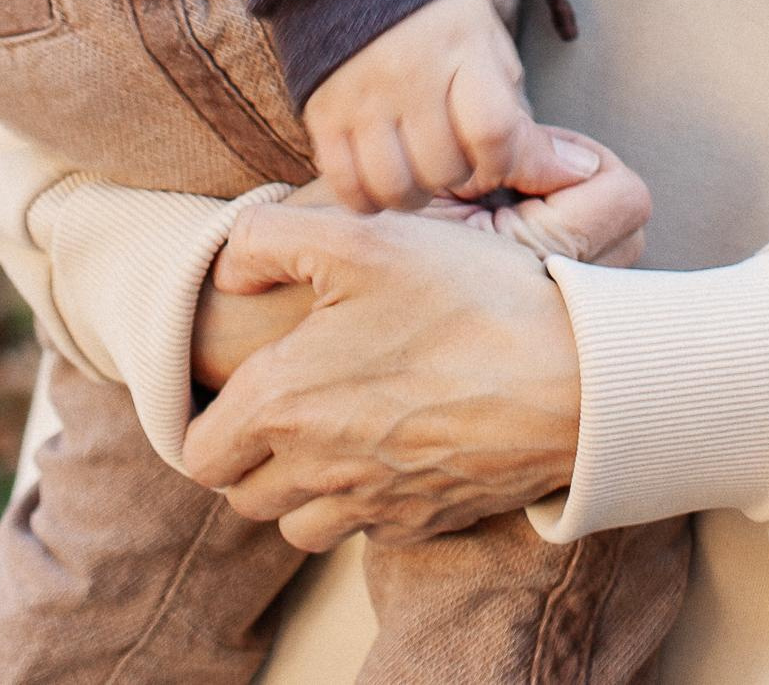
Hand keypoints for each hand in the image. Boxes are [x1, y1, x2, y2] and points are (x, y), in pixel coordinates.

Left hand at [183, 205, 583, 547]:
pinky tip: (392, 445)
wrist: (570, 377)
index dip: (202, 422)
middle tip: (281, 404)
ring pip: (299, 525)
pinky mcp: (423, 523)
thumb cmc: (465, 298)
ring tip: (332, 428)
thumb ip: (270, 239)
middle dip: (248, 457)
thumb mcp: (362, 236)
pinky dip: (362, 502)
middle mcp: (317, 469)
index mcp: (283, 403)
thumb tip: (228, 268)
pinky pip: (365, 532)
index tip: (226, 393)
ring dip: (300, 489)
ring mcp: (372, 505)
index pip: (199, 452)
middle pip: (242, 495)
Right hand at [301, 0, 593, 213]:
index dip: (512, 163)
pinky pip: (351, 188)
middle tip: (463, 162)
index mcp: (460, 47)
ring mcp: (362, 98)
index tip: (511, 163)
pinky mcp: (323, 115)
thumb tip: (570, 171)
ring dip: (419, 194)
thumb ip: (515, 102)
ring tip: (423, 171)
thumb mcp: (486, 38)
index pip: (494, 132)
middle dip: (466, 179)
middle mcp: (409, 75)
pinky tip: (385, 177)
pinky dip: (371, 198)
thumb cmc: (434, 12)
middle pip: (446, 169)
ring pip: (398, 188)